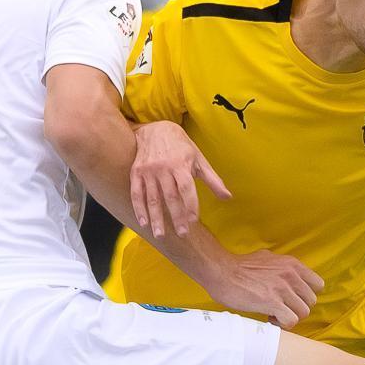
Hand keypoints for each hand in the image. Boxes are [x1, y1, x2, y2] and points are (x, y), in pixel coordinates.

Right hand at [130, 120, 229, 236]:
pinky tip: (143, 222)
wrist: (155, 129)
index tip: (194, 221)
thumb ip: (212, 180)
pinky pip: (136, 193)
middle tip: (182, 233)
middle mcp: (163, 167)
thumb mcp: (198, 159)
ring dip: (156, 217)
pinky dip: (138, 208)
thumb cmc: (181, 147)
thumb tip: (228, 197)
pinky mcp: (136, 172)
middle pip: (170, 196)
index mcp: (180, 164)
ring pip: (152, 197)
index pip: (186, 188)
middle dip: (176, 216)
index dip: (190, 204)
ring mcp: (148, 171)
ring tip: (160, 234)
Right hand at [200, 248, 323, 328]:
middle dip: (296, 308)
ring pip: (302, 313)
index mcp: (292, 264)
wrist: (221, 271)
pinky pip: (291, 321)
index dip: (305, 295)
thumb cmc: (239, 266)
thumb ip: (280, 266)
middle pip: (310, 302)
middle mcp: (291, 275)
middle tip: (281, 308)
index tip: (291, 299)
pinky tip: (269, 319)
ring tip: (273, 314)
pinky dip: (282, 325)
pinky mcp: (273, 303)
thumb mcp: (266, 257)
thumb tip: (282, 270)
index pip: (318, 285)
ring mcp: (283, 289)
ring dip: (288, 317)